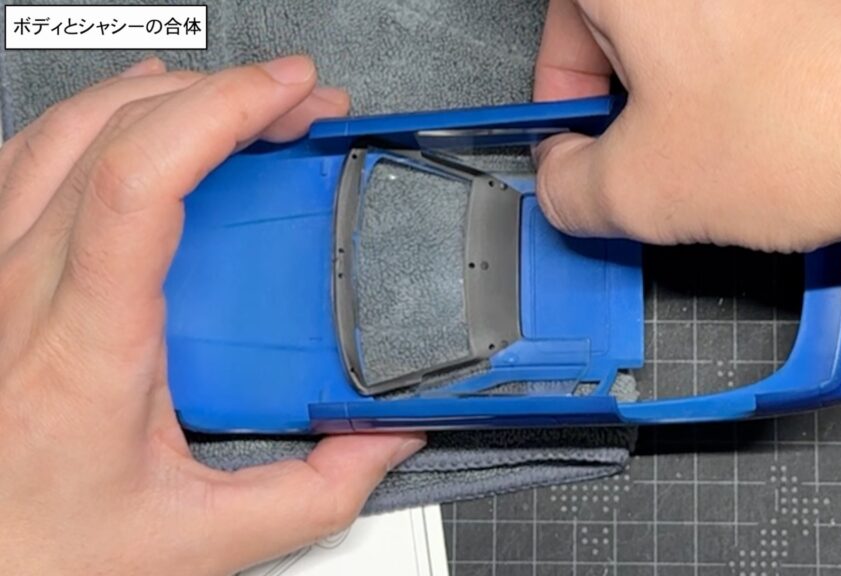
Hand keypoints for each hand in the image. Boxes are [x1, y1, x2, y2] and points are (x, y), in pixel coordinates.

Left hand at [0, 56, 423, 574]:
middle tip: (296, 103)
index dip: (223, 110)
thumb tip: (380, 442)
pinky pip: (29, 154)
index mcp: (86, 342)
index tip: (290, 96)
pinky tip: (137, 119)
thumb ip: (314, 493)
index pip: (141, 176)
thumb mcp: (200, 540)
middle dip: (222, 91)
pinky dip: (96, 115)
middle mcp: (25, 287)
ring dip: (161, 93)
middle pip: (113, 128)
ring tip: (234, 100)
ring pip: (64, 125)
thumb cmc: (40, 549)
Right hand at [533, 1, 840, 253]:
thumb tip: (565, 180)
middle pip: (630, 23)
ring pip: (701, 25)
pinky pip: (765, 22)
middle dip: (632, 98)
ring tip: (733, 147)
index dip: (563, 98)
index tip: (583, 142)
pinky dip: (760, 69)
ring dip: (698, 87)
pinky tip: (785, 122)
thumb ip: (567, 188)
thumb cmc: (812, 126)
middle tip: (655, 156)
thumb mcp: (641, 191)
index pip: (558, 29)